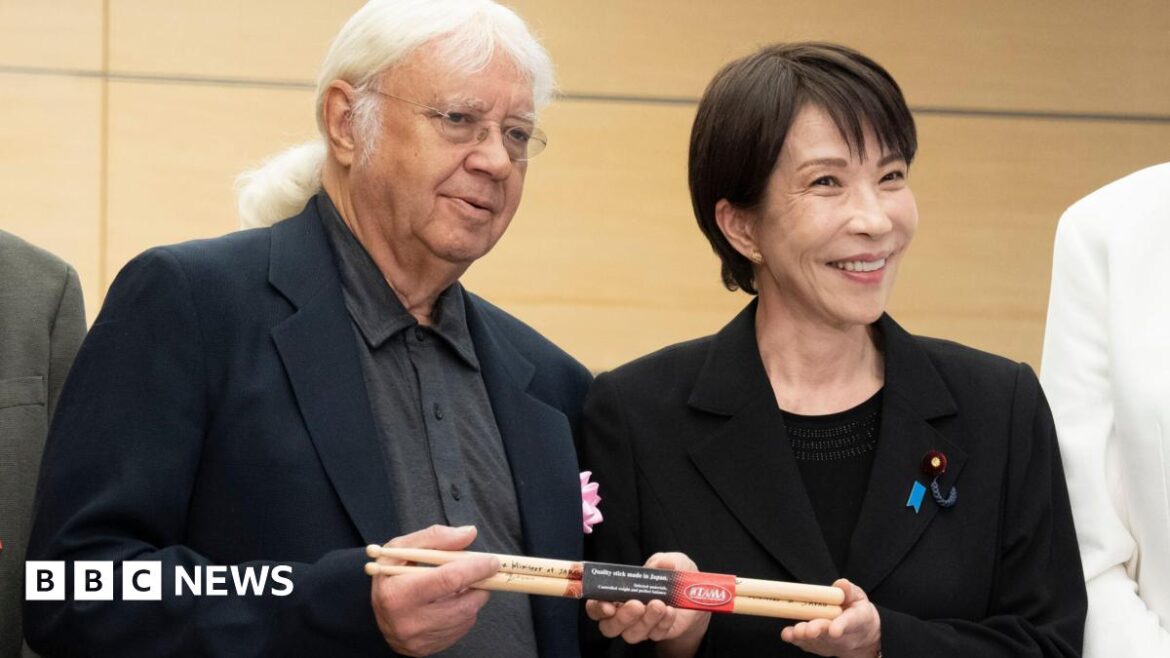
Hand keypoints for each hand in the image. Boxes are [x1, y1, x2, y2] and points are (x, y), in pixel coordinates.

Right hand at [369, 525, 497, 655]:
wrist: (376, 613)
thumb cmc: (391, 575)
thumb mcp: (401, 549)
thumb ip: (435, 537)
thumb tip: (469, 533)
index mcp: (398, 594)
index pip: (448, 580)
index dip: (475, 569)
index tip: (491, 561)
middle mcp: (408, 622)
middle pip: (463, 604)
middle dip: (480, 585)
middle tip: (483, 572)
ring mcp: (419, 640)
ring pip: (466, 617)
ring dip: (472, 597)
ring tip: (460, 586)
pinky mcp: (428, 649)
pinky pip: (461, 629)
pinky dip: (464, 612)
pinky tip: (451, 602)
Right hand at [586, 552, 710, 657]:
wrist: (696, 594)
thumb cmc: (674, 574)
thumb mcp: (672, 561)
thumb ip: (664, 560)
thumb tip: (662, 564)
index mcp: (617, 594)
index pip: (596, 607)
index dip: (597, 608)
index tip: (608, 605)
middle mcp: (624, 614)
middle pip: (609, 627)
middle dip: (621, 618)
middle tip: (636, 604)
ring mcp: (640, 626)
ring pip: (632, 634)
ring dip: (645, 620)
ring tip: (659, 604)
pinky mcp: (658, 634)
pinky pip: (656, 634)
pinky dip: (663, 623)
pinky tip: (671, 611)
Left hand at [780, 578, 880, 657]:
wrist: (861, 636)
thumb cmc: (856, 611)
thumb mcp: (858, 598)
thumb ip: (849, 591)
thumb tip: (841, 583)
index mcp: (857, 620)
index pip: (849, 622)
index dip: (841, 626)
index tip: (834, 630)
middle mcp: (845, 636)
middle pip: (829, 634)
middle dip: (817, 631)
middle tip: (807, 630)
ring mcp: (831, 644)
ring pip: (817, 641)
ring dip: (804, 636)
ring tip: (794, 632)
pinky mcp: (820, 647)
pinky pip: (808, 644)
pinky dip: (797, 640)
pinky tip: (789, 635)